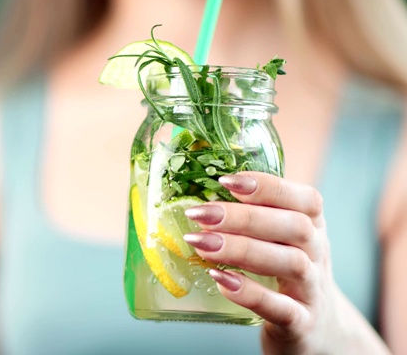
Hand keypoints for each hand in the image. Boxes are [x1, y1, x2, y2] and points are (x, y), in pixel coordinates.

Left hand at [183, 172, 339, 352]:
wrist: (320, 332)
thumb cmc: (286, 276)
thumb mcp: (280, 243)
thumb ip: (251, 219)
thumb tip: (193, 198)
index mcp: (314, 228)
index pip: (306, 199)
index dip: (268, 186)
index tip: (225, 180)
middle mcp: (319, 255)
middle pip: (295, 227)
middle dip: (244, 217)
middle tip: (200, 214)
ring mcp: (313, 291)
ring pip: (291, 263)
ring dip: (242, 249)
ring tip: (201, 244)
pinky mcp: (302, 324)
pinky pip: (281, 308)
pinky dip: (250, 294)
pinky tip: (220, 280)